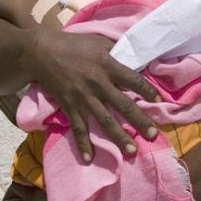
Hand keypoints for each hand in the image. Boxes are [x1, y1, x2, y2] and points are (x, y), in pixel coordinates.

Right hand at [27, 30, 160, 160]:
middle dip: (139, 121)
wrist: (41, 52)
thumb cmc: (73, 44)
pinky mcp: (69, 106)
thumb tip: (134, 55)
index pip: (134, 81)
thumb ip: (117, 50)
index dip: (148, 91)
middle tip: (153, 136)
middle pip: (124, 105)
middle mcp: (99, 85)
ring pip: (105, 121)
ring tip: (131, 151)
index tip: (160, 101)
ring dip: (118, 137)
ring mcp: (84, 98)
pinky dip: (83, 144)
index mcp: (108, 66)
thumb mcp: (99, 41)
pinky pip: (78, 128)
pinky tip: (89, 158)